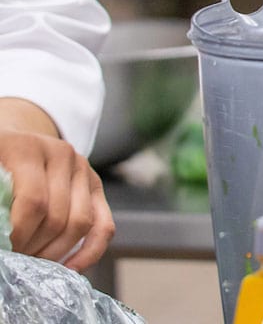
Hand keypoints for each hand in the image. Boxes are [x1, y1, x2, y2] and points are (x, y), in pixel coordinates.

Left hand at [0, 123, 113, 270]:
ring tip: (33, 264)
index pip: (33, 202)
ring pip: (81, 223)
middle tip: (16, 261)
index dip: (19, 234)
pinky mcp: (96, 186)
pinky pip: (104, 225)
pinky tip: (71, 268)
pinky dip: (90, 252)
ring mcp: (83, 169)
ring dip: (56, 253)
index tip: (5, 251)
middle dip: (34, 248)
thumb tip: (0, 233)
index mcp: (28, 148)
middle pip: (57, 216)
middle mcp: (62, 154)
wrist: (14, 142)